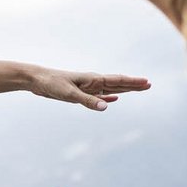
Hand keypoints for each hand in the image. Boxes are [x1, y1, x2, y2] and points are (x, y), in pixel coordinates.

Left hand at [30, 70, 150, 110]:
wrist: (37, 80)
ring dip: (124, 89)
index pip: (117, 80)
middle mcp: (93, 82)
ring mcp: (87, 87)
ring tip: (137, 88)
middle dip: (133, 85)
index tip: (147, 82)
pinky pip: (98, 96)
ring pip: (110, 89)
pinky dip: (107, 97)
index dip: (133, 82)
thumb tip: (107, 106)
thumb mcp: (70, 94)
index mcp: (93, 80)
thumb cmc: (52, 84)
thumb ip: (88, 101)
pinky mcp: (80, 93)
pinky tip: (113, 99)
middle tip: (149, 84)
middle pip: (118, 83)